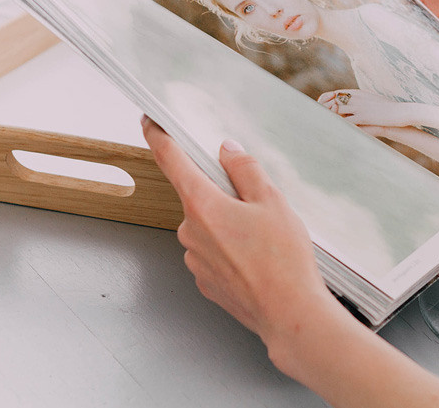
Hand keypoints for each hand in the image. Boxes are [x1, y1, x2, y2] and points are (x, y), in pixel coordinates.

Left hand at [141, 116, 344, 349]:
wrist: (289, 314)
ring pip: (208, 227)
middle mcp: (190, 232)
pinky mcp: (205, 281)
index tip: (149, 123)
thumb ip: (245, 169)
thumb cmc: (283, 259)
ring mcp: (195, 259)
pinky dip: (231, 250)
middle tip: (259, 207)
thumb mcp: (272, 200)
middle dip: (224, 195)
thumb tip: (227, 150)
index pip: (171, 161)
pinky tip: (258, 259)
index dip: (158, 137)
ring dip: (229, 225)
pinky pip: (214, 253)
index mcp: (202, 205)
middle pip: (199, 197)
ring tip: (265, 240)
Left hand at [317, 88, 414, 127]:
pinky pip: (346, 121)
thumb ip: (361, 100)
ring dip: (328, 117)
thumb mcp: (372, 100)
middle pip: (334, 100)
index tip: (320, 105)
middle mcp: (356, 97)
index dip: (327, 99)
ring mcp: (359, 107)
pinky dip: (338, 125)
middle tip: (315, 115)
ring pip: (337, 110)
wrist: (399, 112)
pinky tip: (333, 130)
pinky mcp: (362, 116)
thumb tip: (353, 102)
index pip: (337, 93)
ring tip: (320, 123)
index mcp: (358, 93)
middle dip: (324, 108)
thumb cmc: (387, 108)